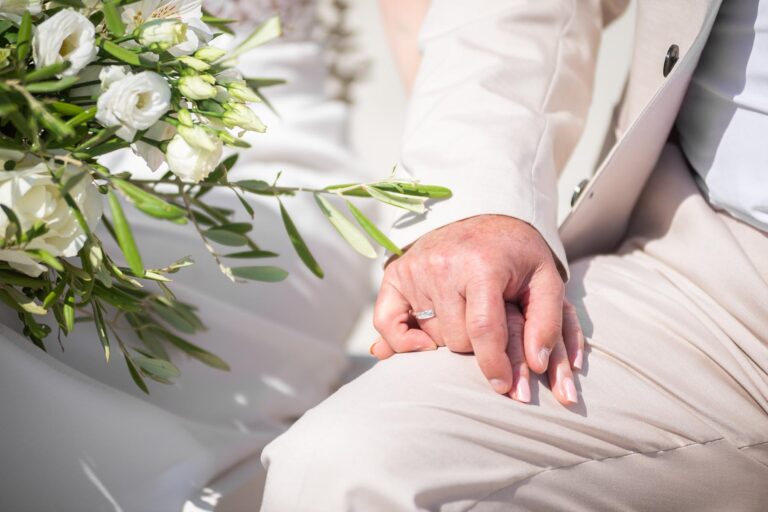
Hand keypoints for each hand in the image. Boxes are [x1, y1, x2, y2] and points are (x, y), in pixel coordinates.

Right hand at [371, 215, 582, 404]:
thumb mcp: (546, 280)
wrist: (484, 218)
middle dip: (477, 346)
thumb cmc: (518, 255)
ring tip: (467, 317)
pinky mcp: (396, 274)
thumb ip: (549, 322)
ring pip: (431, 338)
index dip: (494, 364)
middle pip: (457, 340)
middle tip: (491, 326)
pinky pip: (386, 323)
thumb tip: (537, 364)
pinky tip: (423, 343)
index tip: (502, 386)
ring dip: (450, 339)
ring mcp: (415, 269)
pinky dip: (402, 341)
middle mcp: (443, 265)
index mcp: (482, 265)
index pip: (483, 329)